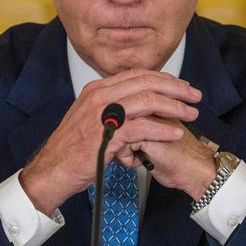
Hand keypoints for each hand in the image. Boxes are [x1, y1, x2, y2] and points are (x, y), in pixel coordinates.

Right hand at [19, 69, 201, 214]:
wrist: (52, 170)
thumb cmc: (72, 149)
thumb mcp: (92, 118)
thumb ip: (113, 108)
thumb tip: (138, 105)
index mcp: (97, 90)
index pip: (138, 74)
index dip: (163, 79)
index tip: (181, 87)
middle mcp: (100, 96)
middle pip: (146, 82)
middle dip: (175, 88)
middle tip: (194, 96)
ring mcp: (102, 115)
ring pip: (147, 100)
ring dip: (174, 106)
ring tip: (190, 113)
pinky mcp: (106, 136)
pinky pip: (141, 127)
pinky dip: (161, 129)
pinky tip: (174, 133)